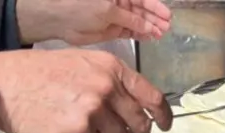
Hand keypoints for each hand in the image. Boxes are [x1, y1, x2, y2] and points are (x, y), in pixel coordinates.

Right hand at [0, 49, 172, 132]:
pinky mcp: (77, 130)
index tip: (165, 126)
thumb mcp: (81, 64)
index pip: (152, 96)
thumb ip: (111, 82)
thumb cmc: (37, 73)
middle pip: (140, 124)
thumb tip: (134, 107)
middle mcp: (107, 87)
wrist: (1, 83)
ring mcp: (93, 109)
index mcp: (111, 68)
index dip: (163, 116)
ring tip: (89, 129)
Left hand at [16, 0, 171, 44]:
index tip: (168, 16)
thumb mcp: (109, 10)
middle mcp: (118, 3)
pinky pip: (129, 32)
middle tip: (166, 28)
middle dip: (154, 19)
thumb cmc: (79, 5)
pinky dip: (139, 35)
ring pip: (137, 22)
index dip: (155, 8)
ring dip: (149, 28)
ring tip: (160, 35)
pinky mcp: (110, 30)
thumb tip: (148, 25)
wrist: (57, 17)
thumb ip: (130, 19)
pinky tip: (148, 37)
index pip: (142, 0)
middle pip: (141, 11)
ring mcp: (115, 17)